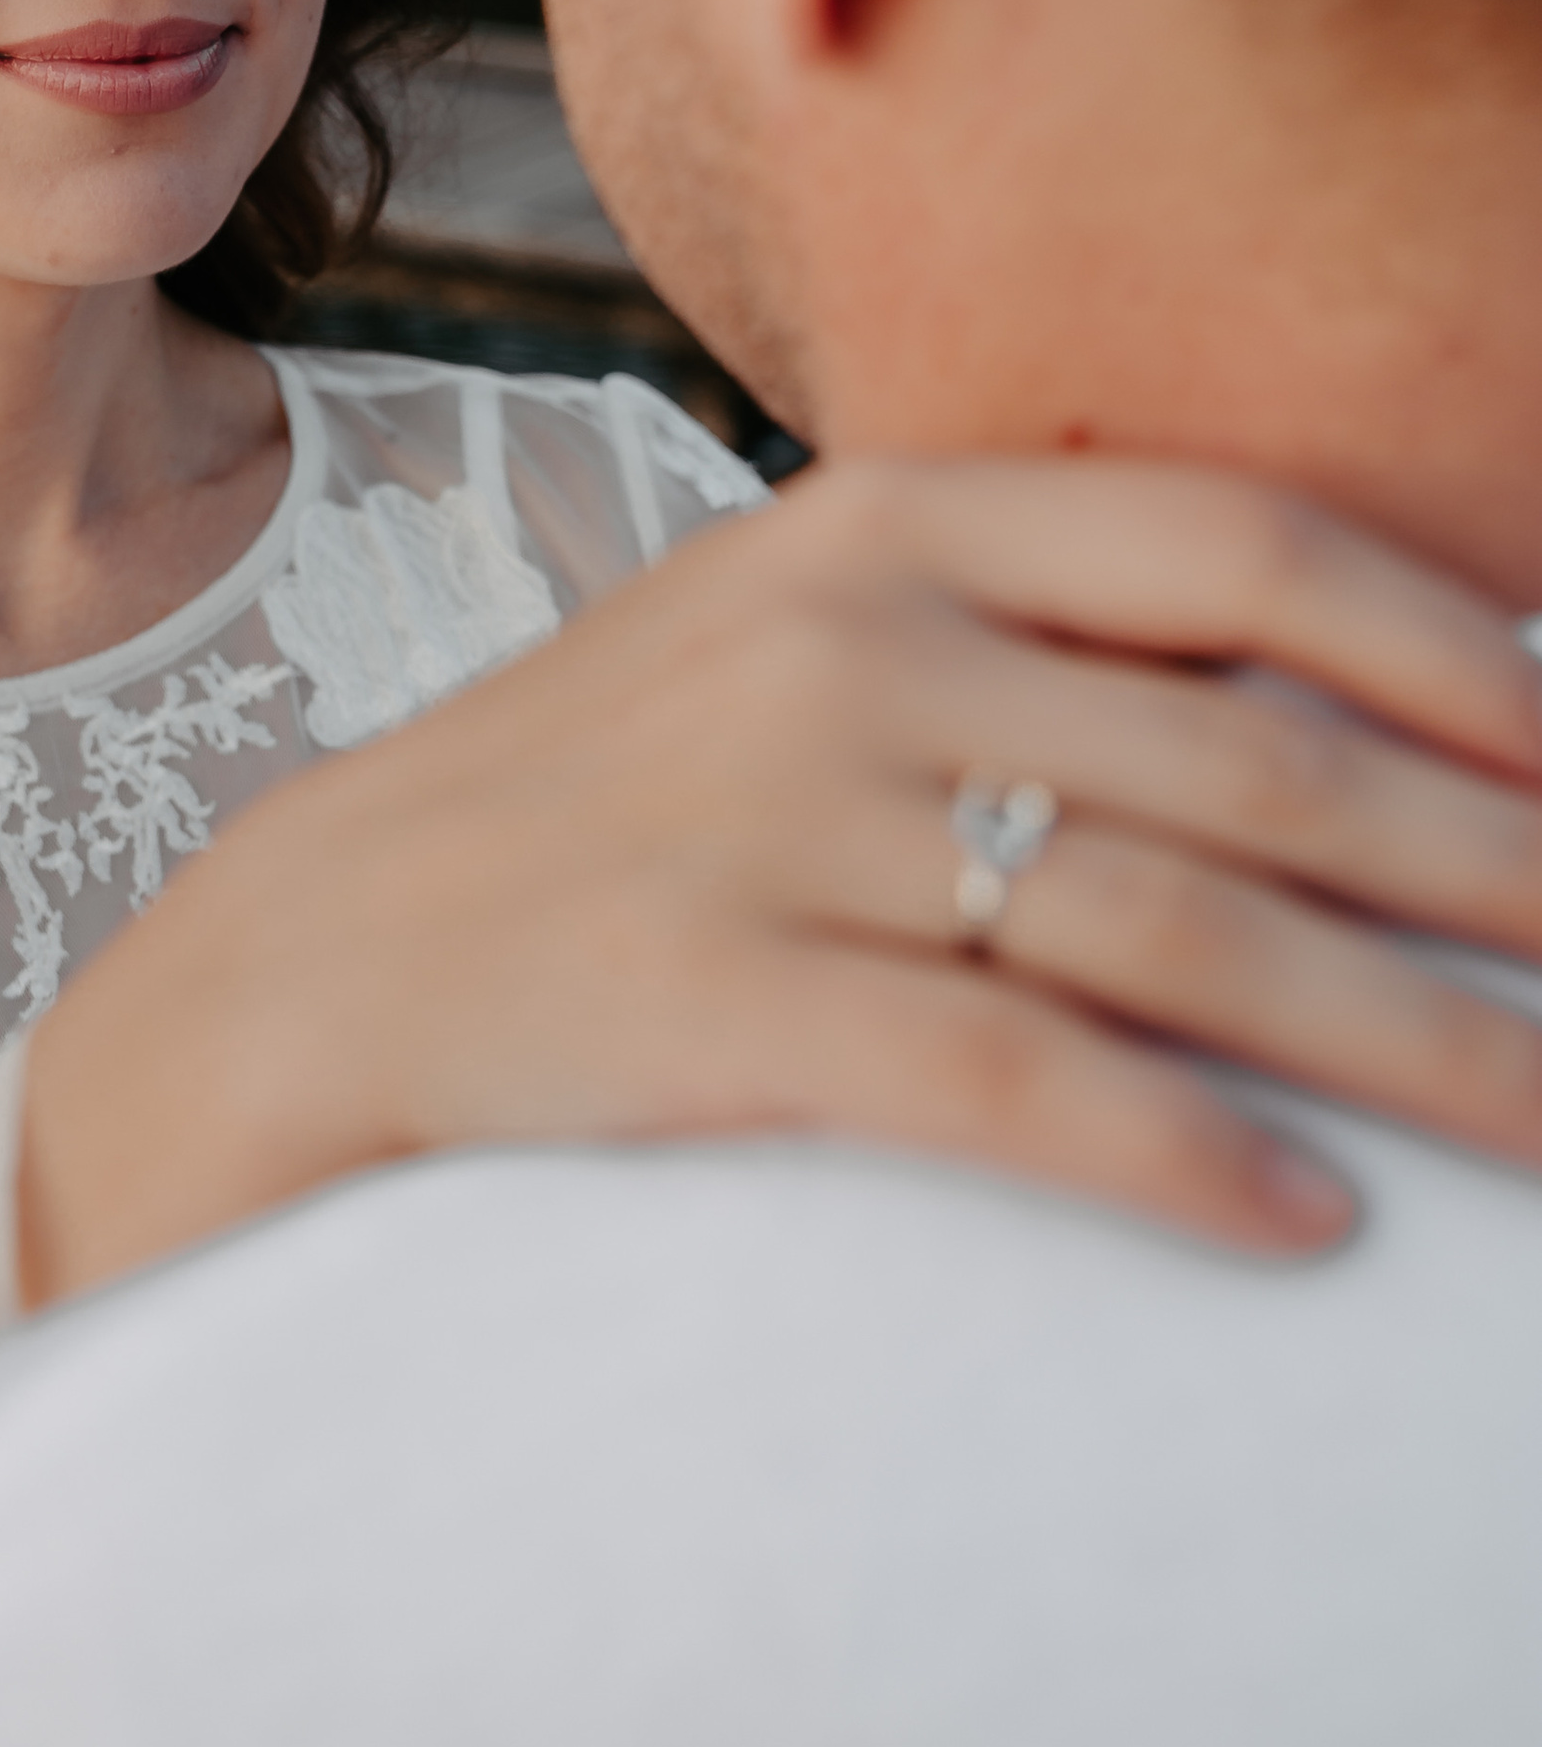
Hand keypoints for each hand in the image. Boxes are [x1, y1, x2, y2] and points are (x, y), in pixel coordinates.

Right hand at [20, 452, 1541, 1297]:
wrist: (321, 949)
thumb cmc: (617, 800)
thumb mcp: (793, 637)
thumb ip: (1023, 633)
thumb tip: (1331, 718)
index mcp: (884, 516)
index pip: (1243, 548)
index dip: (1458, 653)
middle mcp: (843, 637)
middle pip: (1254, 766)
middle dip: (1491, 882)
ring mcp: (770, 812)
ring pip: (1170, 932)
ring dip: (1406, 1047)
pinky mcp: (708, 992)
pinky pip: (1004, 1078)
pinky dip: (1178, 1158)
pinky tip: (1304, 1230)